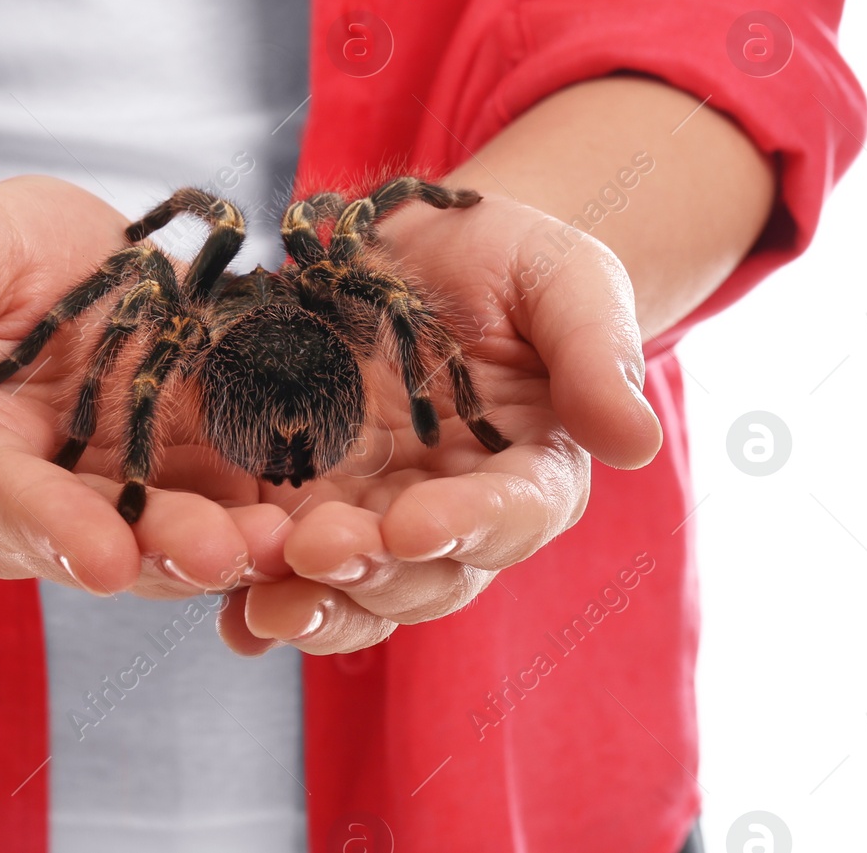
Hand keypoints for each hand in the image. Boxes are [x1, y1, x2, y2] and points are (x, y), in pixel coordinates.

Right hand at [0, 176, 289, 598]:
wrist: (51, 253)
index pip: (6, 500)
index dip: (53, 529)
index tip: (104, 558)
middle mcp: (47, 493)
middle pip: (102, 537)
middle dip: (163, 551)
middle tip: (223, 556)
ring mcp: (125, 486)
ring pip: (174, 533)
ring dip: (229, 546)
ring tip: (286, 540)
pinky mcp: (192, 463)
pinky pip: (233, 495)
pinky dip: (271, 507)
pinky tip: (320, 508)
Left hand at [216, 192, 662, 655]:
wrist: (419, 246)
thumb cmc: (511, 258)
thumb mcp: (565, 277)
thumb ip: (597, 352)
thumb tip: (637, 443)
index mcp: (535, 466)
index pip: (514, 512)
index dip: (468, 523)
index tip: (415, 522)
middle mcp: (458, 509)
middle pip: (429, 573)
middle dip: (373, 570)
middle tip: (315, 549)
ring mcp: (378, 511)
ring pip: (358, 587)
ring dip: (313, 600)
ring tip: (262, 596)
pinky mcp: (308, 497)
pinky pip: (287, 565)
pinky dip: (259, 595)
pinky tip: (229, 620)